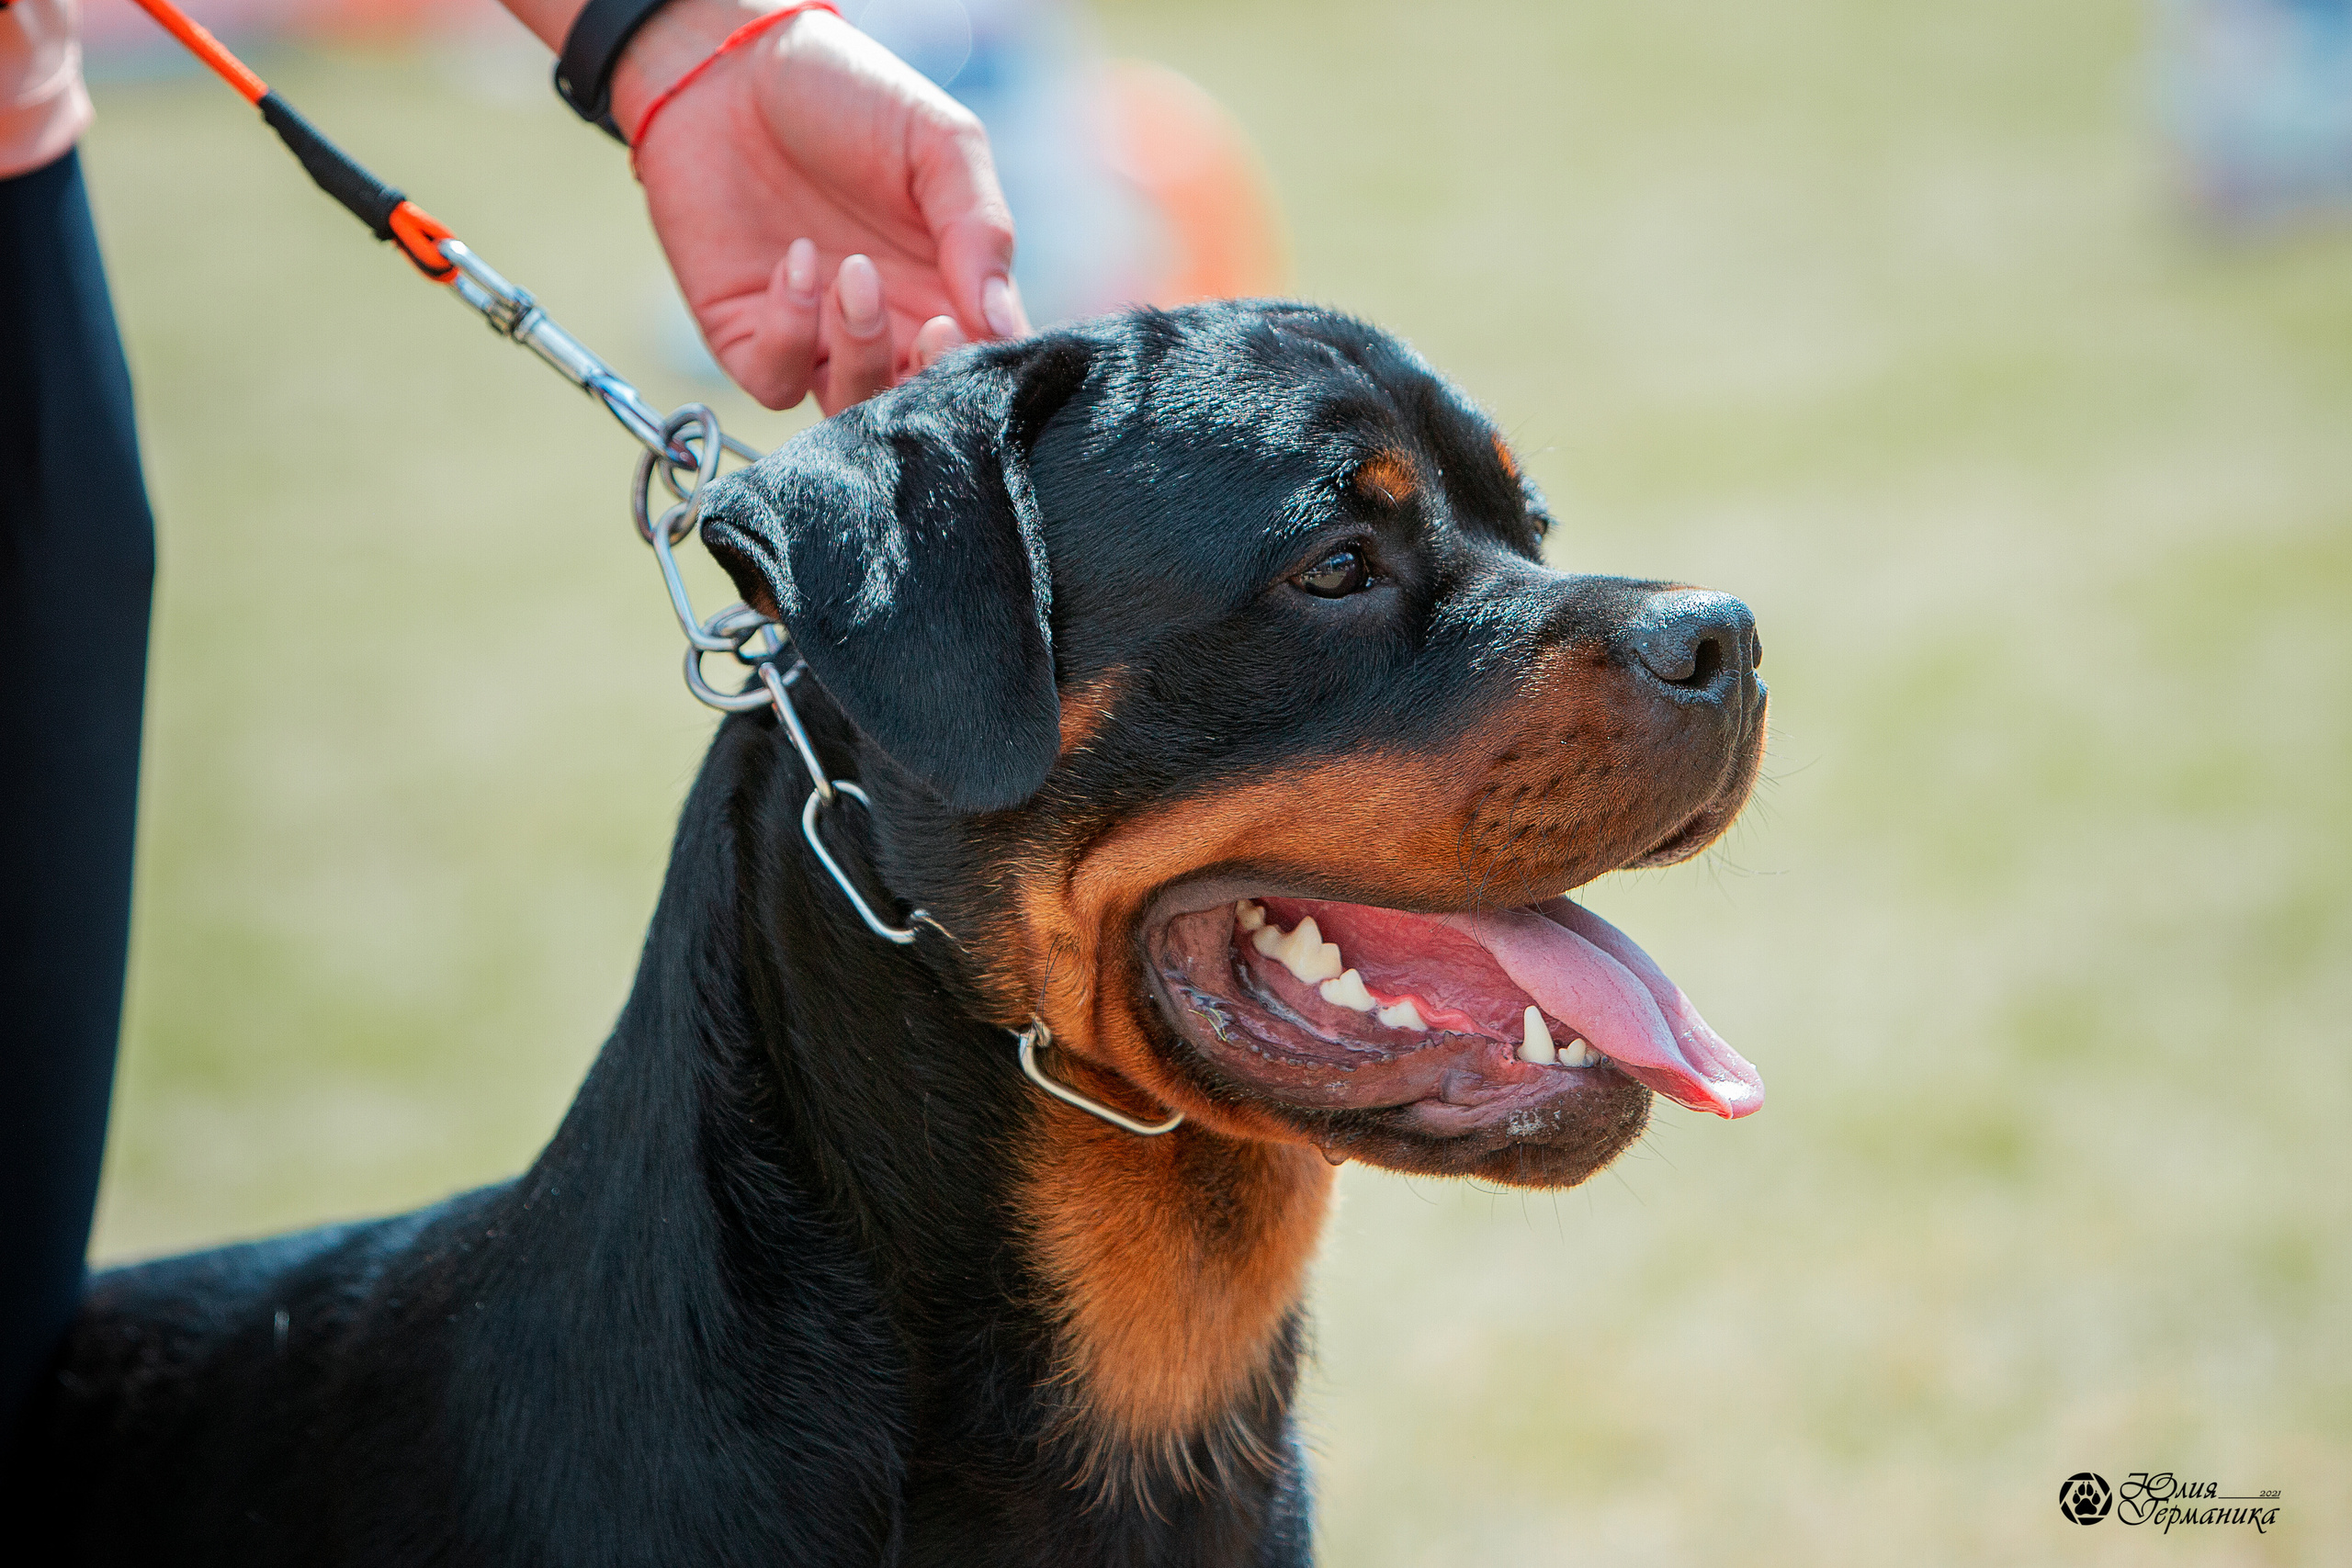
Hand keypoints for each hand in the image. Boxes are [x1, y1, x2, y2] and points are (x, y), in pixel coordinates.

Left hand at [608, 0, 1029, 412]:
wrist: (731, 65)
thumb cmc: (847, 95)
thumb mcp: (940, 145)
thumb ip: (981, 230)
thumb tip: (1002, 325)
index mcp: (948, 289)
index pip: (983, 364)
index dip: (985, 368)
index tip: (975, 330)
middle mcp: (888, 326)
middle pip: (923, 405)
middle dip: (930, 384)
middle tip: (932, 326)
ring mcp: (818, 338)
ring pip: (854, 410)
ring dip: (862, 358)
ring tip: (855, 273)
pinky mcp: (749, 337)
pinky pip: (777, 382)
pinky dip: (790, 334)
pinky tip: (793, 259)